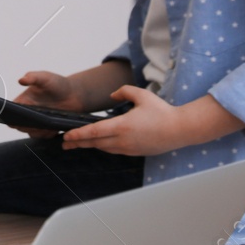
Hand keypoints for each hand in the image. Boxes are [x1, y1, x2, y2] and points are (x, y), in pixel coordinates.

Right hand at [12, 71, 84, 138]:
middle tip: (34, 122)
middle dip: (24, 125)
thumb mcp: (45, 77)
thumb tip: (21, 80)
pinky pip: (43, 136)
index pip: (12, 110)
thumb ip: (33, 77)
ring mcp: (38, 121)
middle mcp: (29, 112)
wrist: (75, 94)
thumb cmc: (58, 83)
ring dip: (36, 131)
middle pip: (19, 124)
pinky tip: (53, 129)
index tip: (16, 116)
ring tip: (46, 125)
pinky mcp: (48, 128)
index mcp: (24, 100)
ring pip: (31, 132)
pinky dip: (47, 134)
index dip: (10, 115)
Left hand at [59, 85, 179, 155]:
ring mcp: (129, 148)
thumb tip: (112, 95)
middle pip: (95, 143)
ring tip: (77, 144)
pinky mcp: (135, 152)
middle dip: (78, 143)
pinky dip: (103, 147)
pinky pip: (114, 150)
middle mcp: (123, 140)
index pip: (94, 132)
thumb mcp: (142, 95)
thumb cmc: (162, 112)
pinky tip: (98, 144)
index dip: (78, 135)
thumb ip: (124, 91)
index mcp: (122, 126)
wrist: (180, 130)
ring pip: (104, 148)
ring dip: (90, 146)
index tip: (66, 136)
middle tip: (64, 143)